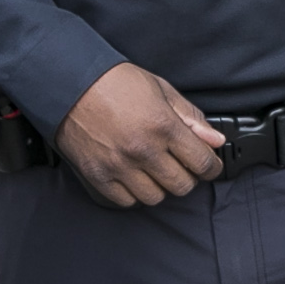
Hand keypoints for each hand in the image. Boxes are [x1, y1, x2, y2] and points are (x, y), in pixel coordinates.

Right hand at [57, 62, 225, 206]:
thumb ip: (190, 117)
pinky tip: (134, 175)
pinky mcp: (99, 176)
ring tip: (154, 169)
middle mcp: (143, 150)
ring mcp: (119, 166)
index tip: (210, 166)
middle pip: (182, 185)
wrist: (69, 83)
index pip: (202, 163)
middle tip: (181, 165)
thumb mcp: (160, 89)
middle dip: (188, 177)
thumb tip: (215, 140)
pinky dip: (134, 192)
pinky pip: (127, 201)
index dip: (212, 167)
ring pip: (156, 197)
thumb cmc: (114, 82)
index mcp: (162, 126)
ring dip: (160, 186)